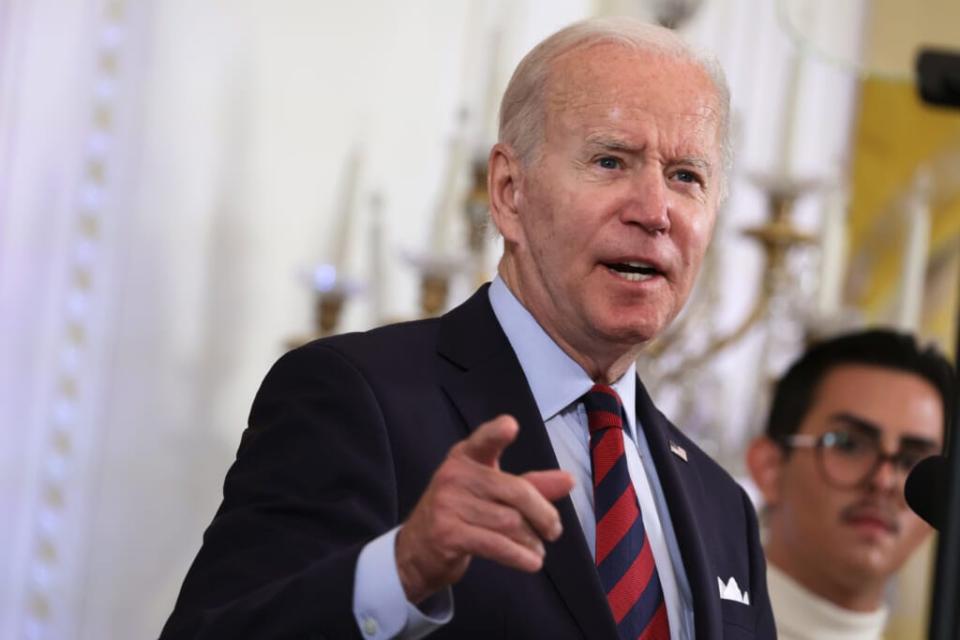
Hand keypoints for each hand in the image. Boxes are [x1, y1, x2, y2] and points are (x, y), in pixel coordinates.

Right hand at [395, 415, 574, 603]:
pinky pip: (496, 545)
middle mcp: (455, 476)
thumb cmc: (460, 515)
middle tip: (554, 530)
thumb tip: (569, 480)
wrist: (416, 551)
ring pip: (509, 522)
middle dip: (543, 514)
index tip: (510, 426)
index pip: (483, 441)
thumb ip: (530, 485)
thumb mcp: (490, 493)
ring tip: (537, 549)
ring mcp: (448, 505)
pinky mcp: (448, 534)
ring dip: (531, 540)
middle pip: (516, 492)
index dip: (496, 433)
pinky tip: (531, 562)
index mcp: (465, 458)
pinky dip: (520, 556)